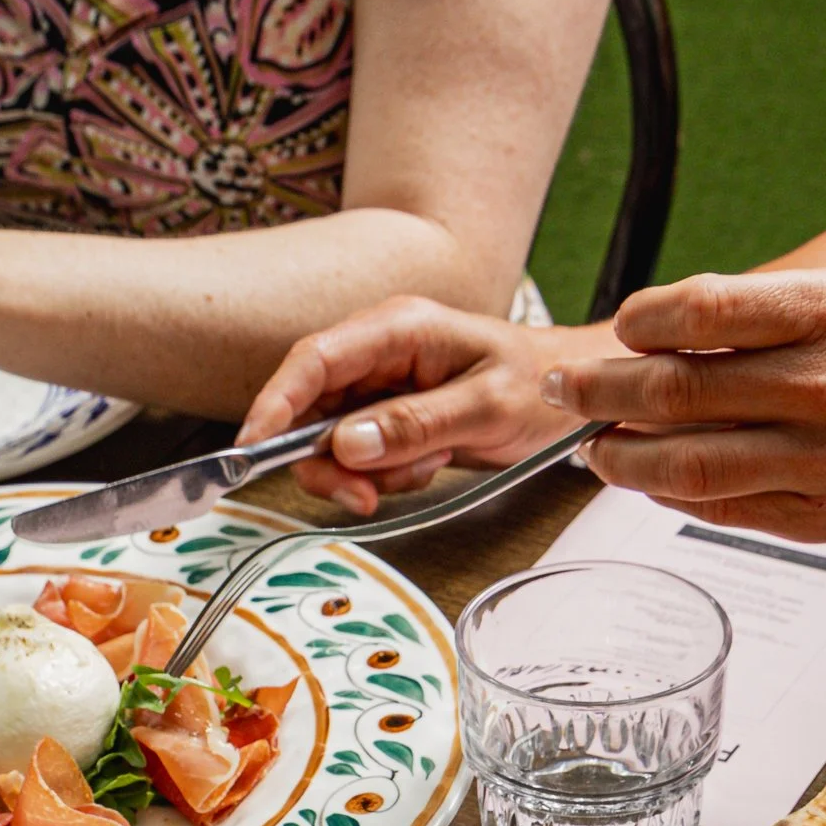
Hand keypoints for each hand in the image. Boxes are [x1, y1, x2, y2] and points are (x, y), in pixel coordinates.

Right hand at [239, 296, 591, 515]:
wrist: (571, 398)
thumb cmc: (540, 385)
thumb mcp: (486, 406)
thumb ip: (415, 425)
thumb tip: (346, 444)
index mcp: (399, 328)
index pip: (313, 360)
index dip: (275, 404)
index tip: (254, 448)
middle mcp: (381, 352)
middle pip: (311, 409)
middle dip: (330, 462)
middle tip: (364, 496)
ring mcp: (382, 386)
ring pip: (332, 442)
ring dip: (368, 473)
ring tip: (427, 466)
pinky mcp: (390, 416)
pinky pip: (362, 456)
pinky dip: (387, 476)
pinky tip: (429, 464)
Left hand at [544, 269, 825, 542]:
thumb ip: (754, 314)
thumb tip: (645, 335)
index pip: (703, 312)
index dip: (638, 323)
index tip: (617, 332)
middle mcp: (824, 388)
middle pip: (676, 392)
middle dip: (599, 393)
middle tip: (564, 390)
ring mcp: (820, 462)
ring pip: (686, 464)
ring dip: (619, 458)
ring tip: (592, 446)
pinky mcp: (817, 520)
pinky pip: (718, 509)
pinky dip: (668, 494)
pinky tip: (647, 478)